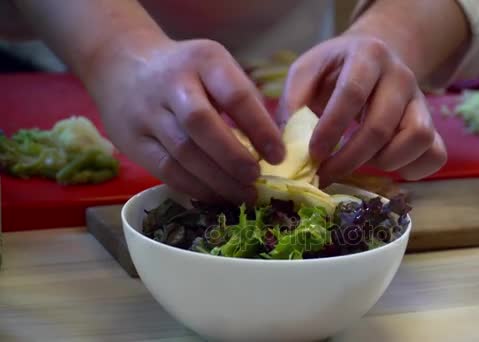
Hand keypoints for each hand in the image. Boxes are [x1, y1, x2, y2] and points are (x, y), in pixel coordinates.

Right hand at [87, 34, 284, 202]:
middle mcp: (172, 83)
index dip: (259, 128)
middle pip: (202, 124)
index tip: (279, 156)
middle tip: (256, 179)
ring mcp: (148, 112)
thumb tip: (272, 146)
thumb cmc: (184, 72)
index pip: (235, 95)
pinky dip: (195, 187)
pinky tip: (216, 195)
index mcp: (203, 60)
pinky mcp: (133, 140)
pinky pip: (166, 169)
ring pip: (183, 152)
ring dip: (218, 180)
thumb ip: (241, 100)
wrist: (121, 64)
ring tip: (243, 194)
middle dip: (233, 157)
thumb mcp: (214, 67)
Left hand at [279, 35, 446, 185]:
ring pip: (418, 138)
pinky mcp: (432, 123)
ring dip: (386, 161)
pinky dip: (412, 169)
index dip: (331, 129)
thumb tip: (286, 148)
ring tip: (362, 161)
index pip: (352, 94)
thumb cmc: (334, 69)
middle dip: (350, 158)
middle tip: (326, 173)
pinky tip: (386, 166)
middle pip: (381, 125)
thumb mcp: (307, 71)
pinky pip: (435, 153)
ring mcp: (421, 101)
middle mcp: (401, 75)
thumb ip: (293, 102)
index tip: (313, 154)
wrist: (373, 57)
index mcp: (368, 55)